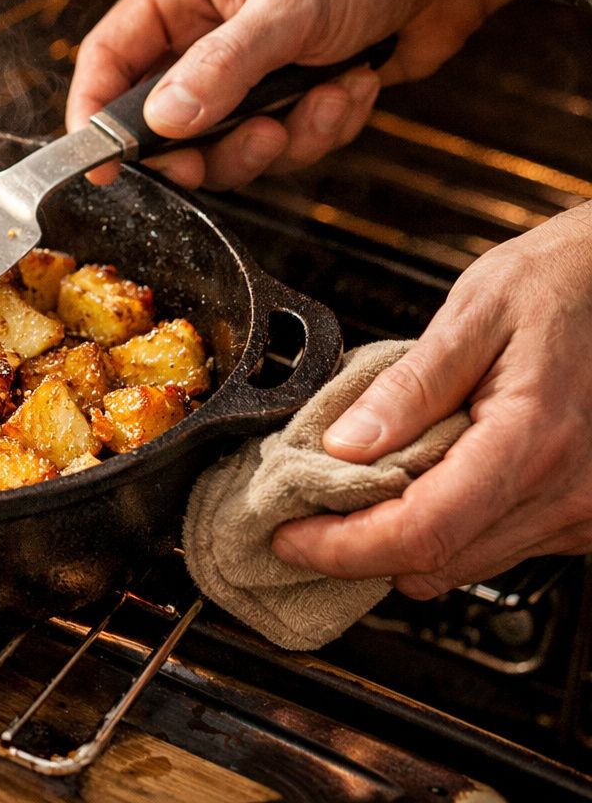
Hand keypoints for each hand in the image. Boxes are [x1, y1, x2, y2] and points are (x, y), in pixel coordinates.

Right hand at [68, 0, 514, 188]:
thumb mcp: (288, 8)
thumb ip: (222, 67)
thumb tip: (164, 122)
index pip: (111, 58)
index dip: (94, 114)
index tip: (100, 165)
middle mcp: (207, 37)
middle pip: (165, 121)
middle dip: (206, 148)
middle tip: (232, 151)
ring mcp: (250, 72)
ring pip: (227, 144)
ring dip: (277, 139)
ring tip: (318, 103)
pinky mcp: (293, 99)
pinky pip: (286, 144)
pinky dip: (324, 127)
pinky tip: (355, 86)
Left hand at [270, 203, 591, 597]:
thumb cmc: (556, 286)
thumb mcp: (474, 314)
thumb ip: (409, 386)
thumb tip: (344, 445)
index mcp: (534, 440)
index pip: (422, 531)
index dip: (343, 547)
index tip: (290, 537)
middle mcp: (565, 493)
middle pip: (436, 562)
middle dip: (356, 550)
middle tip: (299, 518)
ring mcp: (576, 513)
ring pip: (460, 567)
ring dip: (395, 545)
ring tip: (344, 500)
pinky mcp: (574, 516)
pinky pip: (489, 548)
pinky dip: (438, 532)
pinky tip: (406, 490)